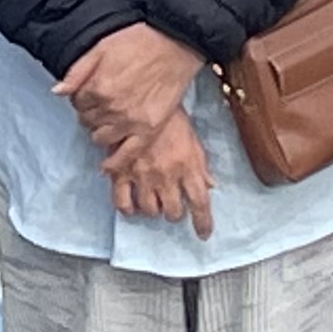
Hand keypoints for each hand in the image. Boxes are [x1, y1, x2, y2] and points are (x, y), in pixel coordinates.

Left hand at [57, 24, 206, 159]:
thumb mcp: (101, 47)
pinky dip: (115, 163)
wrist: (175, 44)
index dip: (81, 98)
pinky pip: (127, 154)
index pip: (77, 103)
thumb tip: (58, 91)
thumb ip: (77, 71)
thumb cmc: (139, 42)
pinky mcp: (149, 129)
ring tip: (107, 122)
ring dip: (99, 132)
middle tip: (99, 107)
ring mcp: (130, 121)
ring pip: (100, 138)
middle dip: (89, 114)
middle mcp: (111, 108)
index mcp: (97, 88)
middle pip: (87, 121)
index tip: (89, 94)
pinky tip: (108, 165)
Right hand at [104, 105, 216, 239]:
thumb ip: (200, 164)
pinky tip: (131, 208)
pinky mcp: (122, 172)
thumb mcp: (192, 138)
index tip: (203, 234)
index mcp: (188, 166)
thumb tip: (210, 185)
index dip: (203, 223)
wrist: (141, 96)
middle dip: (175, 213)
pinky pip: (122, 202)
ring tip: (153, 203)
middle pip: (173, 212)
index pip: (200, 204)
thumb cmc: (170, 116)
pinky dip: (127, 209)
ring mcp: (143, 176)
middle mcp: (167, 176)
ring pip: (150, 211)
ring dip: (153, 211)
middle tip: (173, 207)